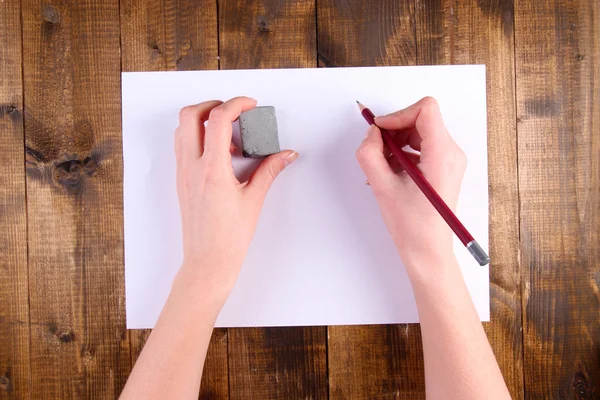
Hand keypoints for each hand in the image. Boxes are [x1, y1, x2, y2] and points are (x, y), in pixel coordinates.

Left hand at [174, 96, 297, 305]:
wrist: (208, 261)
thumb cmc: (229, 238)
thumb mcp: (254, 200)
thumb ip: (270, 170)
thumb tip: (286, 155)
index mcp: (212, 170)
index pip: (218, 119)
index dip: (235, 104)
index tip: (249, 104)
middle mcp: (192, 167)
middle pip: (189, 115)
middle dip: (212, 104)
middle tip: (233, 111)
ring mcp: (183, 173)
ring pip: (182, 130)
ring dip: (202, 120)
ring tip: (227, 135)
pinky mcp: (181, 181)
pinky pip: (182, 147)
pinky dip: (197, 138)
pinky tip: (218, 154)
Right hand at [356, 97, 465, 275]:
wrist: (428, 252)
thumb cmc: (412, 226)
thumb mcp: (382, 187)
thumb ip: (370, 154)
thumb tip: (371, 134)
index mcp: (442, 154)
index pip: (425, 109)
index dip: (398, 115)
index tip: (379, 130)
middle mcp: (451, 153)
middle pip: (421, 120)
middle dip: (394, 130)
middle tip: (376, 150)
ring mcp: (450, 161)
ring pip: (420, 133)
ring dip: (396, 144)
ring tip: (382, 167)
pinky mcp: (444, 168)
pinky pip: (421, 148)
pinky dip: (402, 154)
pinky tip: (390, 174)